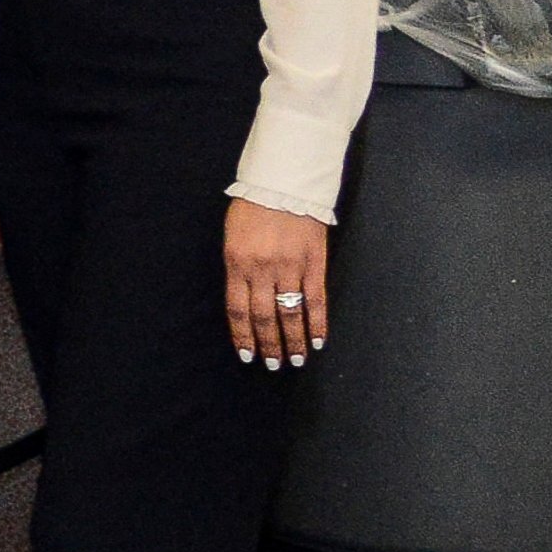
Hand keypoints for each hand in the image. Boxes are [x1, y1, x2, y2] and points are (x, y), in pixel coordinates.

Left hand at [225, 199, 331, 368]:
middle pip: (264, 317)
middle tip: (273, 365)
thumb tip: (245, 301)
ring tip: (297, 360)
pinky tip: (319, 340)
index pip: (238, 310)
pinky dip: (318, 323)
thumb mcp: (232, 239)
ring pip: (291, 313)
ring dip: (294, 340)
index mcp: (237, 264)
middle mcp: (262, 270)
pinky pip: (316, 299)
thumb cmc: (253, 210)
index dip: (243, 335)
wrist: (283, 185)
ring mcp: (290, 267)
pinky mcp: (314, 263)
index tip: (247, 355)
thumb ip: (238, 270)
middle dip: (268, 345)